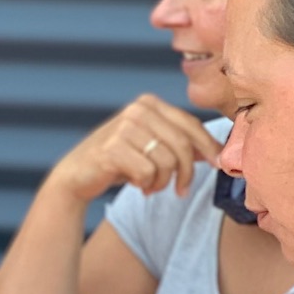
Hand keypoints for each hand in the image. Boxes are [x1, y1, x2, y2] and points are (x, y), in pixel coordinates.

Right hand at [42, 94, 221, 203]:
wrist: (75, 176)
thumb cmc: (117, 161)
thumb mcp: (149, 146)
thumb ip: (178, 143)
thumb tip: (216, 151)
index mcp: (148, 103)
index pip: (190, 124)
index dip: (208, 146)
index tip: (218, 165)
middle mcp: (136, 110)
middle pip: (181, 144)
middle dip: (187, 172)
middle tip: (182, 190)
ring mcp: (123, 128)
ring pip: (166, 161)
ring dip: (164, 182)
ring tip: (152, 187)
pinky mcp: (112, 149)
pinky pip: (147, 172)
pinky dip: (147, 185)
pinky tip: (139, 187)